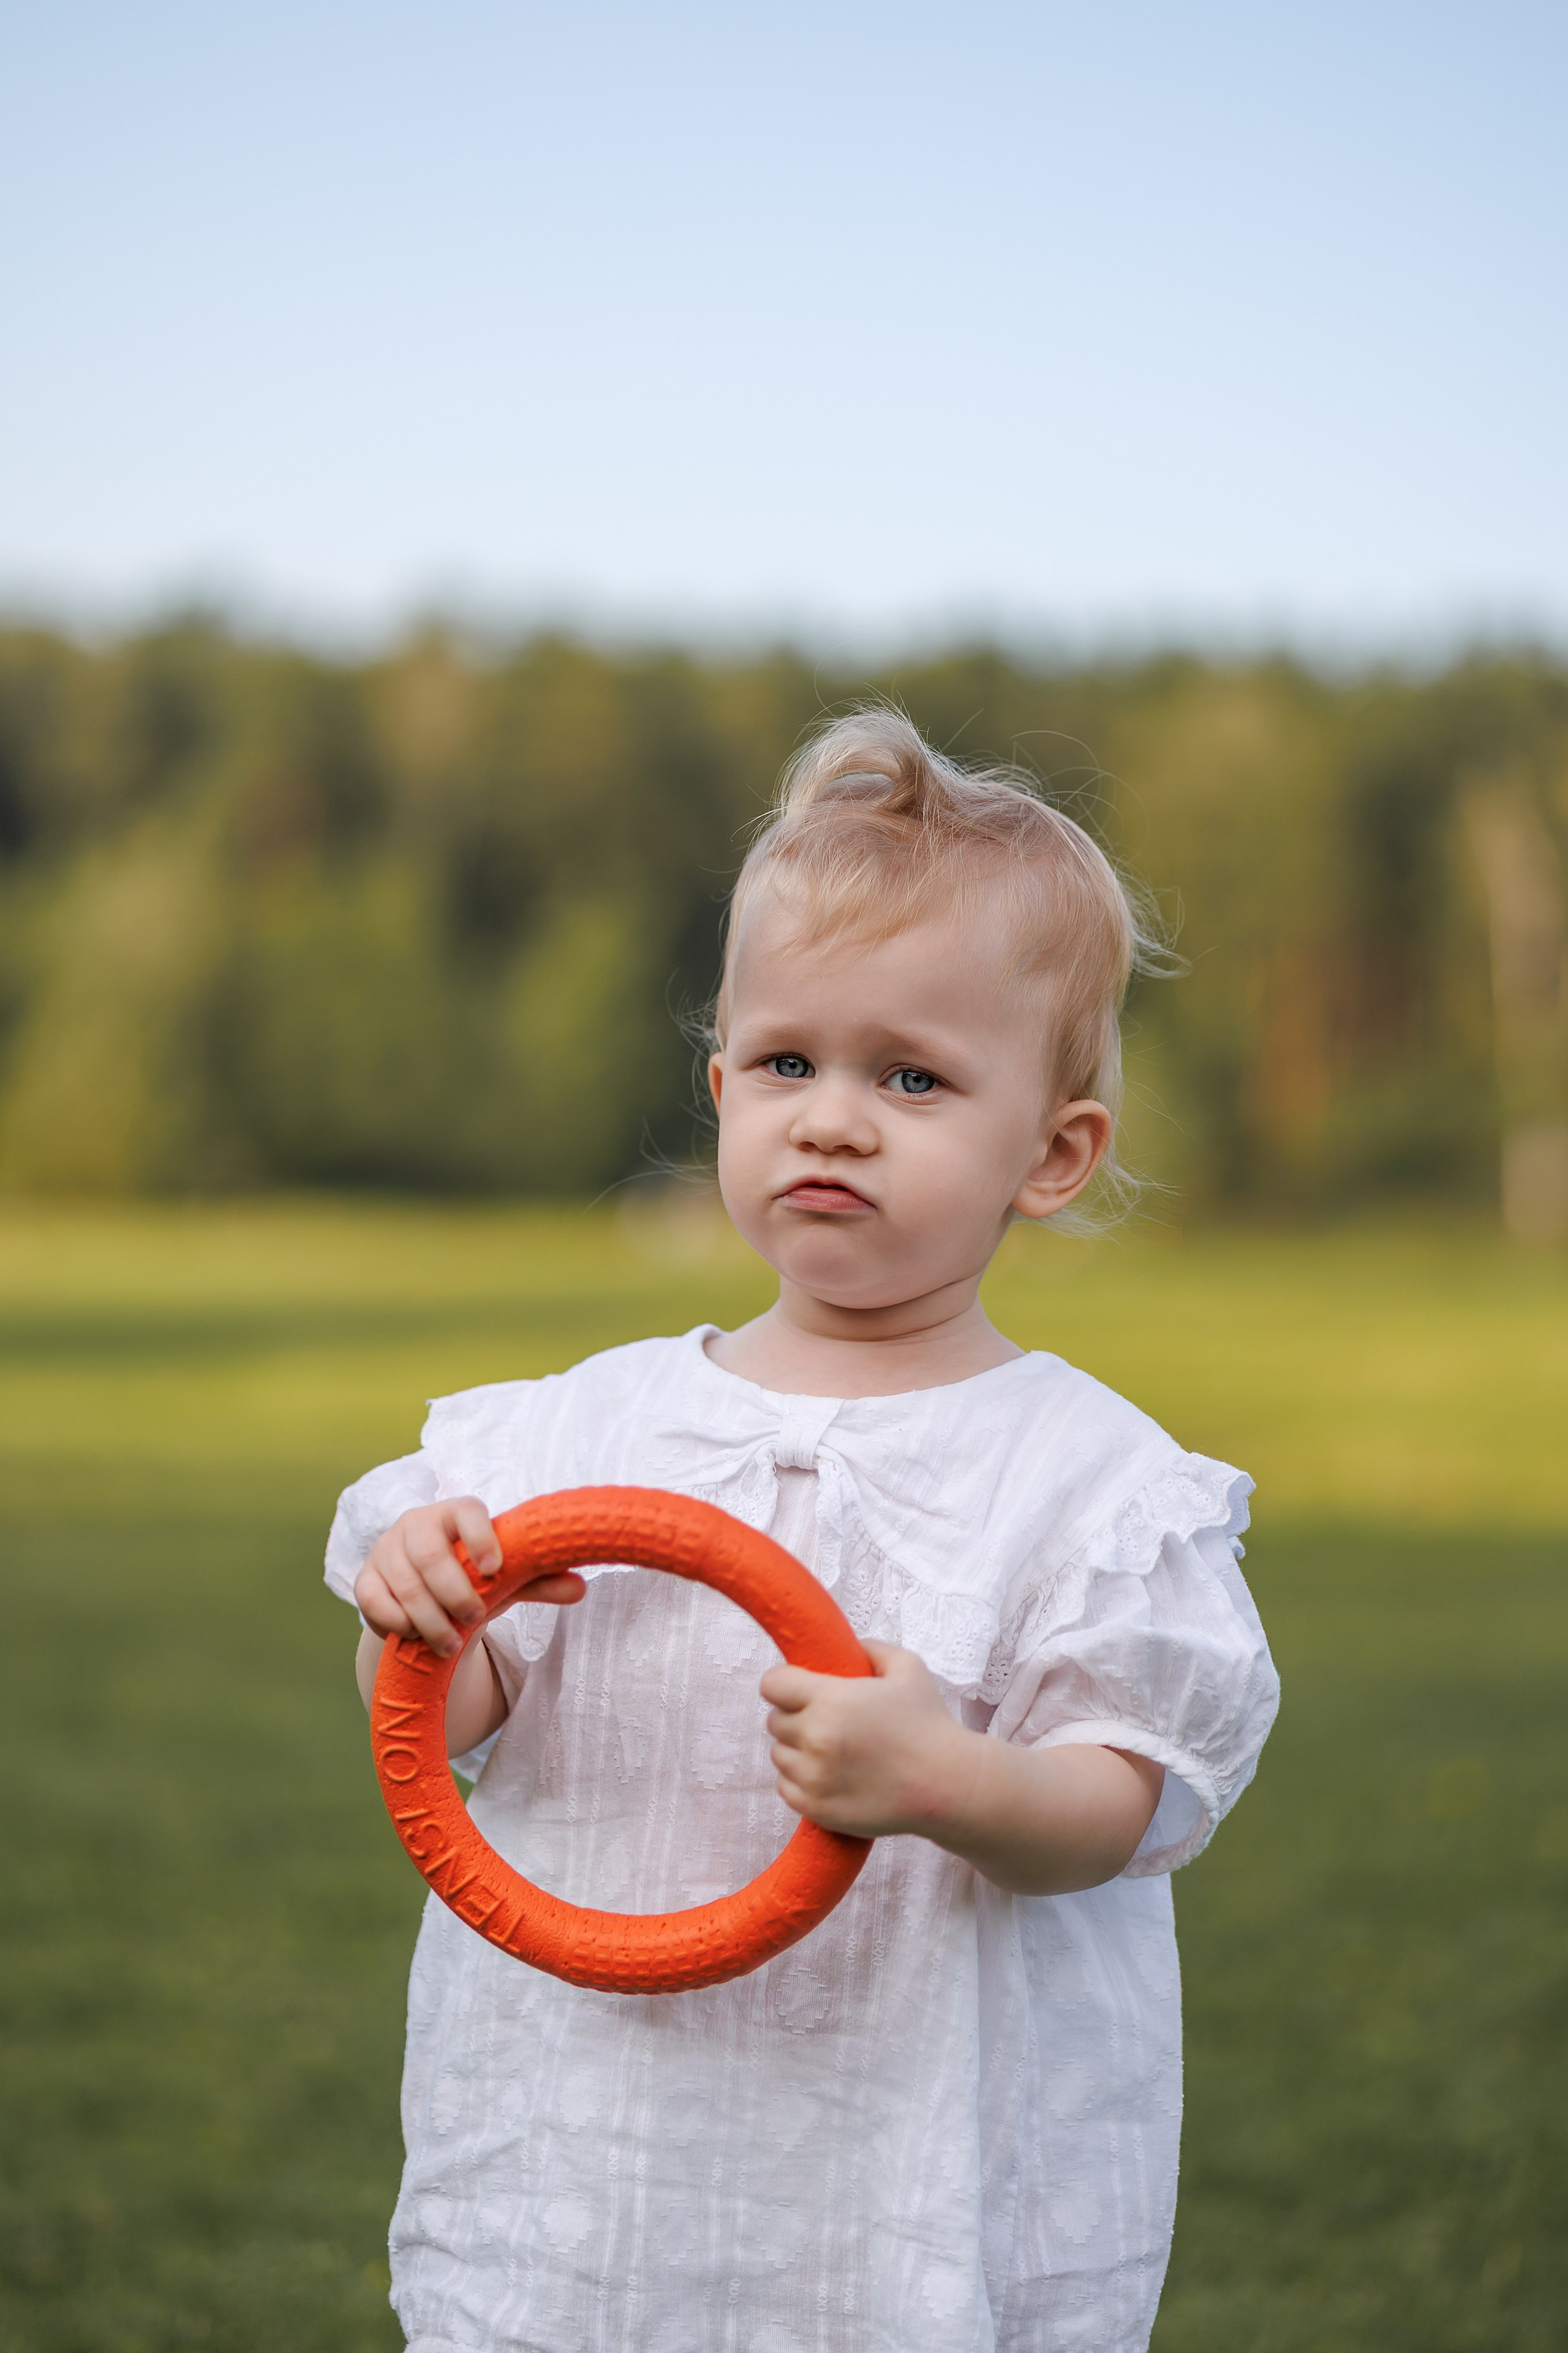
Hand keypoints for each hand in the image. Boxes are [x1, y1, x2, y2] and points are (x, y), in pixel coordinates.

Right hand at [355, 1498, 585, 1656]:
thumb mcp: (504, 1576)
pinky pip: (373, 1601)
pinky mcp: (364, 1579)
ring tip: (451, 1644)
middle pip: (431, 1554)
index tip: (495, 1567)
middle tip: (474, 1620)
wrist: (423, 1587)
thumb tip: (579, 1589)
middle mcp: (416, 1524)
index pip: (466, 1510)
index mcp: (454, 1513)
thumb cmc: (470, 1574)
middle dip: (454, 1593)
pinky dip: (396, 1622)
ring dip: (430, 1619)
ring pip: (405, 1584)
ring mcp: (386, 1550)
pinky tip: (414, 1636)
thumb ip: (537, 1579)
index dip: (480, 1536)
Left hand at [761, 1641, 978, 1839]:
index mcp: (831, 1700)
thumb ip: (869, 1648)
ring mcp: (814, 1777)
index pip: (772, 1684)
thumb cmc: (929, 1723)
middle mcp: (816, 1738)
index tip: (798, 1688)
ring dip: (797, 1749)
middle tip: (824, 1720)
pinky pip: (785, 1787)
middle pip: (774, 1721)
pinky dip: (800, 1780)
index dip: (784, 1683)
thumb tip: (846, 1646)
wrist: (947, 1784)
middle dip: (794, 1716)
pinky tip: (829, 1774)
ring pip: (779, 1755)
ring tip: (831, 1749)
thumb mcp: (907, 1667)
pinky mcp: (817, 1808)